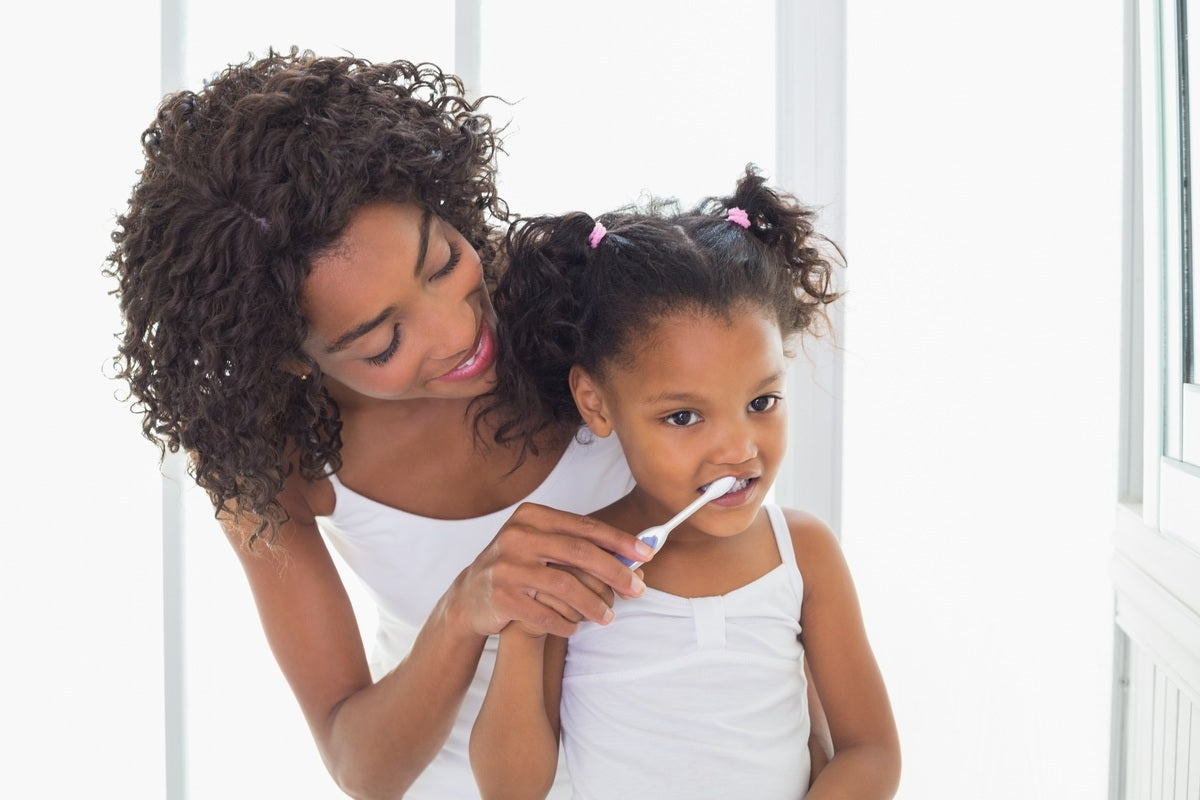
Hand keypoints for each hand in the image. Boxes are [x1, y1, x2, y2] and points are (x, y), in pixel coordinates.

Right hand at [455, 502, 651, 637]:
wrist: (470, 595)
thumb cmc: (518, 567)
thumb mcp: (542, 546)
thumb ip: (580, 546)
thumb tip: (634, 557)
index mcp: (531, 516)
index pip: (584, 527)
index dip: (619, 540)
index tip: (647, 553)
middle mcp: (517, 536)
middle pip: (579, 553)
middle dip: (614, 572)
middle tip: (638, 589)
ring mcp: (506, 567)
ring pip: (565, 586)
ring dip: (592, 605)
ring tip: (608, 617)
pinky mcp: (501, 597)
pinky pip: (545, 614)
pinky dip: (566, 624)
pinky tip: (575, 628)